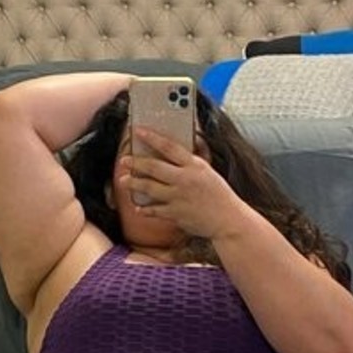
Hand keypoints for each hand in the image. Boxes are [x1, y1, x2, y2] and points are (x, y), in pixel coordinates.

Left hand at [122, 128, 247, 239]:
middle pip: (154, 167)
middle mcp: (185, 179)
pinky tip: (138, 208)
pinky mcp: (176, 214)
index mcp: (195, 165)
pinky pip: (155, 210)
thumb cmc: (220, 195)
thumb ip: (195, 158)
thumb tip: (192, 138)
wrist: (228, 220)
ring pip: (149, 188)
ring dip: (134, 184)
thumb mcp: (209, 171)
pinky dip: (145, 209)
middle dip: (136, 163)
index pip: (169, 147)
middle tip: (124, 160)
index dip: (152, 137)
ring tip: (123, 181)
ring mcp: (179, 198)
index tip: (138, 131)